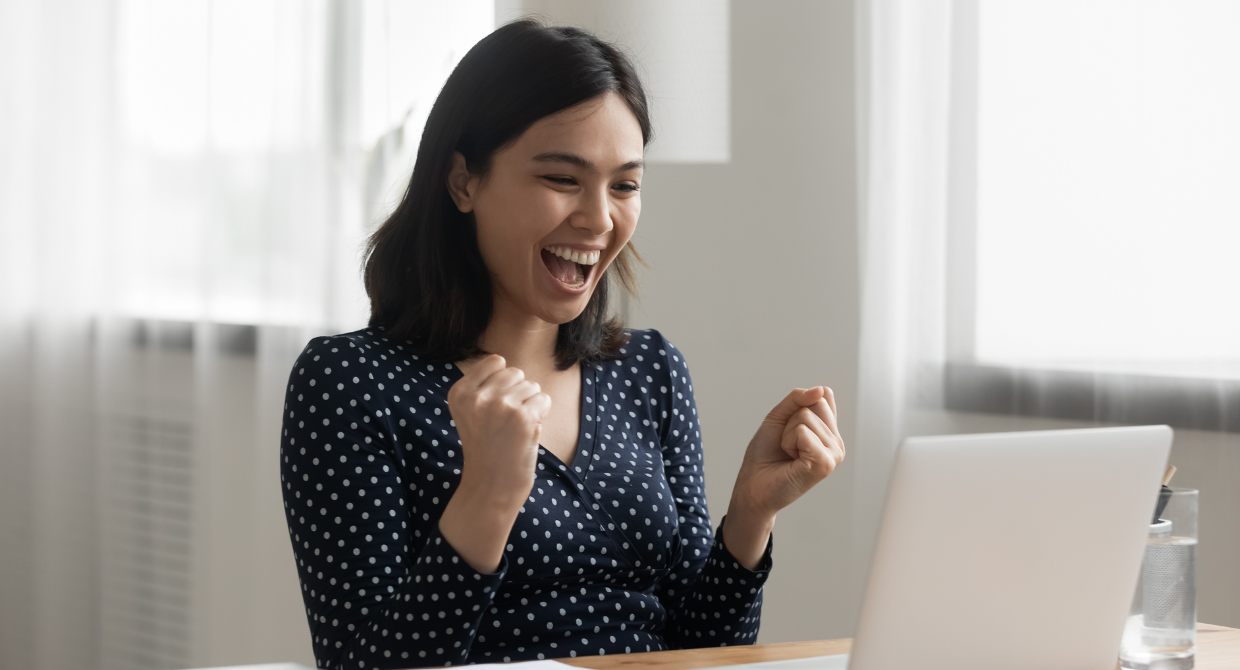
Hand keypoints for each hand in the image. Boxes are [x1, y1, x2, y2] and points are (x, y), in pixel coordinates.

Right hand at [446, 354, 551, 504]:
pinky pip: (544, 399)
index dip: (503, 383)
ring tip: (515, 429)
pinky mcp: (523, 417)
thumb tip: (504, 362)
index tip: (495, 408)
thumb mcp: (469, 412)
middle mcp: (477, 397)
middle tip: (507, 422)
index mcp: (459, 392)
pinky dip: (542, 415)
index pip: (495, 362)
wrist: (491, 486)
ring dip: (530, 405)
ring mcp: (500, 406)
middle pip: (515, 372)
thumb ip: (482, 385)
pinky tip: (527, 433)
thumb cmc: (486, 447)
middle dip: (518, 393)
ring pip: (532, 386)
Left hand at [724, 387, 844, 567]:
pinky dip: (789, 442)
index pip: (823, 395)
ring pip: (806, 417)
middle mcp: (835, 442)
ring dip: (788, 434)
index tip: (789, 428)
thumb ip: (798, 398)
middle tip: (787, 444)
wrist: (753, 484)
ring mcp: (834, 454)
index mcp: (829, 431)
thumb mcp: (779, 416)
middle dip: (791, 420)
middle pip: (816, 403)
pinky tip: (791, 460)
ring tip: (788, 453)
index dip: (798, 405)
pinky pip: (804, 432)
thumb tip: (821, 390)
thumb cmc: (765, 454)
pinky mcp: (825, 464)